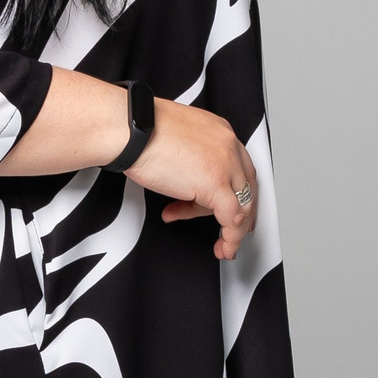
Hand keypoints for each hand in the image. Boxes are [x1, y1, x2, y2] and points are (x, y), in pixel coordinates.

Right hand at [130, 99, 257, 260]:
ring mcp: (225, 164)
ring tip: (224, 245)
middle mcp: (228, 146)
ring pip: (244, 204)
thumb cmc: (140, 133)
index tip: (234, 208)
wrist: (131, 131)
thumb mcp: (176, 145)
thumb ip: (190, 164)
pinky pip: (232, 217)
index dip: (240, 192)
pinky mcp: (215, 183)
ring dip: (235, 230)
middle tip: (236, 232)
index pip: (240, 167)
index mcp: (220, 133)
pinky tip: (223, 247)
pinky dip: (230, 237)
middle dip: (243, 213)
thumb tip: (187, 189)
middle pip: (247, 186)